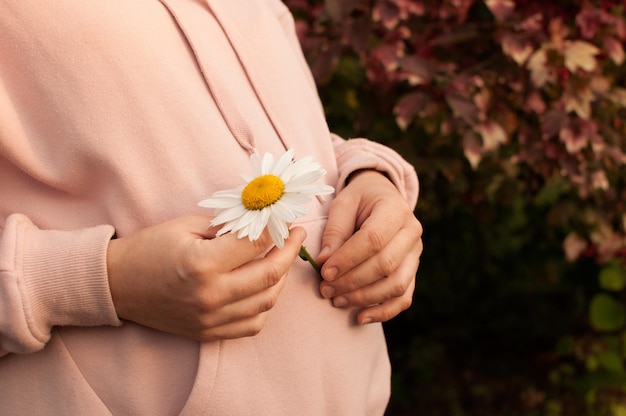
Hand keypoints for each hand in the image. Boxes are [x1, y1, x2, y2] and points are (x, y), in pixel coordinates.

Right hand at [107, 215, 305, 340]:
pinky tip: (266, 288)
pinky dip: (265, 306)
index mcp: (203, 264)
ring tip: (283, 259)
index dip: (277, 228)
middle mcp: (211, 295)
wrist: (116, 285)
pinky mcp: (208, 332)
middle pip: (270, 275)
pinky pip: (252, 325)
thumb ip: (227, 225)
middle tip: (296, 236)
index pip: (256, 243)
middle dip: (290, 251)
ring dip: (282, 279)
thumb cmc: (148, 249)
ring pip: (267, 302)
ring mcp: (211, 318)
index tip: (286, 218)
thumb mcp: (186, 225)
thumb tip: (261, 219)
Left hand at [317, 170, 422, 324]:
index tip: (324, 271)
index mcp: (396, 209)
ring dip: (364, 298)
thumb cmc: (359, 200)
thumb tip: (325, 261)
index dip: (348, 259)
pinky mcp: (413, 271)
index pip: (373, 239)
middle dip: (352, 281)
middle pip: (385, 265)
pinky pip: (404, 298)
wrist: (382, 196)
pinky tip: (360, 317)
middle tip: (325, 289)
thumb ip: (335, 231)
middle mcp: (412, 232)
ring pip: (396, 285)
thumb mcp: (343, 203)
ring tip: (336, 300)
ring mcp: (415, 254)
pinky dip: (384, 312)